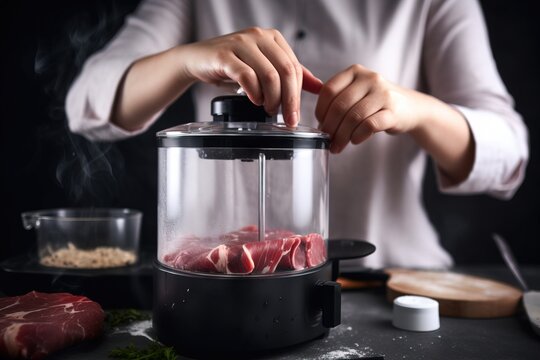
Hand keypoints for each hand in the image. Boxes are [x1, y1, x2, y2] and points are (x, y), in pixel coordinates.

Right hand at [178, 27, 321, 125]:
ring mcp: (241, 43)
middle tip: (286, 119)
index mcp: (273, 38)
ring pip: (269, 75)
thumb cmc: (231, 65)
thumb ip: (290, 74)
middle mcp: (259, 36)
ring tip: (267, 109)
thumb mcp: (264, 67)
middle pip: (286, 71)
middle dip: (289, 100)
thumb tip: (319, 87)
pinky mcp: (224, 54)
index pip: (295, 68)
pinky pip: (246, 76)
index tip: (294, 116)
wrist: (197, 59)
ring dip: (271, 98)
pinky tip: (253, 101)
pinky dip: (254, 93)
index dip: (298, 95)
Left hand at [315, 64, 418, 152]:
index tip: (320, 124)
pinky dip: (358, 135)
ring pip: (353, 117)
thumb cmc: (376, 103)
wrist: (410, 107)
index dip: (320, 111)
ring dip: (342, 136)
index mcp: (355, 72)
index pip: (329, 90)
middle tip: (328, 141)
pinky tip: (354, 141)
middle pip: (340, 106)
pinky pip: (369, 125)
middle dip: (330, 127)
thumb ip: (338, 102)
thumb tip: (320, 125)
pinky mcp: (393, 110)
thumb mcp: (356, 93)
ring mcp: (383, 93)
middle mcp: (369, 78)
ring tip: (338, 146)